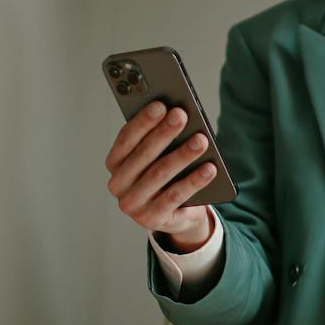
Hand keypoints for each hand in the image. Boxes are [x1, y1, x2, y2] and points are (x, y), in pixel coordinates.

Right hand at [105, 100, 217, 249]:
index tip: (160, 105)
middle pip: (143, 155)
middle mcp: (118, 185)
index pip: (126, 138)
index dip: (143, 121)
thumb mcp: (160, 156)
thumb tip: (176, 114)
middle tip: (181, 116)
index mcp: (115, 163)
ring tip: (201, 140)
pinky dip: (194, 181)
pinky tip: (210, 168)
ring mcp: (133, 205)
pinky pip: (175, 196)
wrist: (178, 215)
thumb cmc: (167, 176)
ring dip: (182, 155)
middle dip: (164, 133)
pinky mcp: (152, 219)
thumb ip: (160, 138)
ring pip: (160, 174)